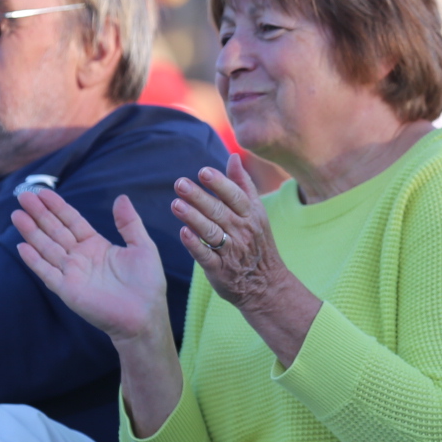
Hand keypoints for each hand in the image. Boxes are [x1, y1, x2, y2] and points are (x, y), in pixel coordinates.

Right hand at [12, 189, 169, 343]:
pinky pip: (47, 272)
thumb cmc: (147, 284)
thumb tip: (121, 197)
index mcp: (96, 245)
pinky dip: (34, 260)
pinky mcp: (68, 290)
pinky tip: (21, 246)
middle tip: (23, 196)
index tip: (42, 192)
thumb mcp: (142, 246)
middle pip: (55, 231)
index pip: (71, 221)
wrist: (145, 315)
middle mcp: (80, 257)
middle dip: (39, 214)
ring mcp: (72, 273)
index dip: (57, 207)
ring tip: (17, 215)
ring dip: (32, 232)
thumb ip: (129, 222)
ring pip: (47, 248)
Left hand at [170, 154, 299, 323]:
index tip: (203, 171)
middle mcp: (242, 231)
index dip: (220, 183)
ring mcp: (231, 252)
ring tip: (175, 204)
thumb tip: (233, 156)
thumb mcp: (257, 213)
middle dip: (199, 197)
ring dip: (193, 218)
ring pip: (211, 232)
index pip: (235, 196)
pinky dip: (195, 245)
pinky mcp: (220, 270)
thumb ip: (243, 184)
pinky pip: (206, 256)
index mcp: (251, 215)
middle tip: (179, 184)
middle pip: (219, 212)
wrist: (266, 285)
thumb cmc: (257, 243)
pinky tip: (182, 233)